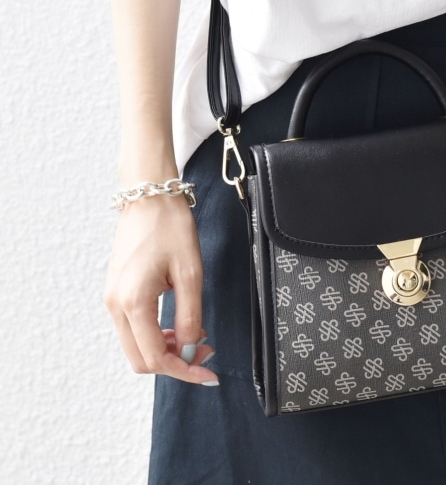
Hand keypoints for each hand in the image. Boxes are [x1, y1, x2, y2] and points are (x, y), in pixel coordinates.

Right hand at [104, 196, 218, 384]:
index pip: (155, 357)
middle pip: (141, 360)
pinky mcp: (116, 292)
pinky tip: (179, 323)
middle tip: (206, 353)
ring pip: (136, 346)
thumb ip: (190, 315)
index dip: (184, 370)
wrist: (149, 197)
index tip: (208, 373)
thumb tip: (191, 348)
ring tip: (196, 335)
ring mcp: (112, 299)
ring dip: (166, 349)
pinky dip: (156, 334)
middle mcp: (115, 305)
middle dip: (175, 363)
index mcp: (133, 302)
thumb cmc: (169, 227)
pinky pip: (133, 328)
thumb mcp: (190, 272)